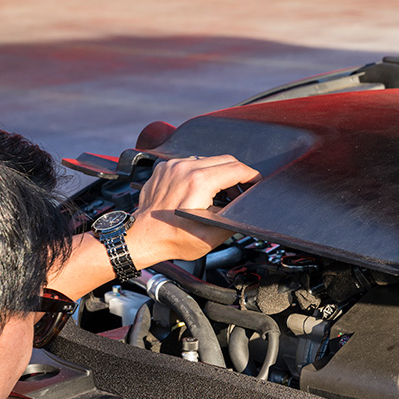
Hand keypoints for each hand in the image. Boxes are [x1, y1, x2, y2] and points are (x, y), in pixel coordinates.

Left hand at [126, 154, 258, 264]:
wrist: (142, 237)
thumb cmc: (172, 239)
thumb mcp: (212, 237)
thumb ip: (233, 220)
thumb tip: (244, 211)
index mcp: (199, 182)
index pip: (236, 169)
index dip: (252, 176)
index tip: (256, 182)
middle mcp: (185, 168)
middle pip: (224, 160)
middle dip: (237, 174)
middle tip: (240, 191)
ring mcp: (173, 166)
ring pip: (207, 159)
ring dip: (218, 172)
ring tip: (219, 192)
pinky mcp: (164, 167)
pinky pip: (189, 163)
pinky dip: (199, 173)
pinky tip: (199, 189)